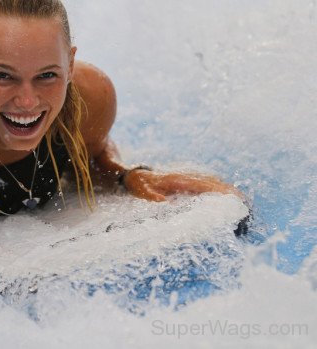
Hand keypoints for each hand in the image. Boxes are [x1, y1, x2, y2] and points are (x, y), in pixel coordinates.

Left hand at [123, 169, 240, 201]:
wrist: (132, 174)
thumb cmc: (137, 184)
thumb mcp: (139, 190)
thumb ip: (150, 195)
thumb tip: (163, 201)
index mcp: (177, 180)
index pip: (202, 184)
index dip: (218, 190)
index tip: (232, 196)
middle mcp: (185, 177)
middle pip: (211, 182)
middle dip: (228, 191)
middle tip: (245, 203)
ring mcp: (186, 177)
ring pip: (210, 181)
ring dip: (225, 189)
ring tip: (241, 201)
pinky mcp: (185, 181)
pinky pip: (205, 183)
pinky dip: (217, 188)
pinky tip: (225, 196)